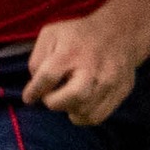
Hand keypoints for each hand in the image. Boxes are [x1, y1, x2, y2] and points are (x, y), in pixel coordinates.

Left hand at [24, 15, 139, 125]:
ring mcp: (110, 81)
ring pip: (84, 112)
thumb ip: (38, 59)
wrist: (120, 31)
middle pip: (73, 98)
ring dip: (69, 108)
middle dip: (54, 102)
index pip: (48, 77)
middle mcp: (93, 67)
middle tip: (51, 96)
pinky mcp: (121, 92)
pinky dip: (83, 114)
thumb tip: (36, 86)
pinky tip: (81, 102)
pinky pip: (96, 117)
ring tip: (68, 95)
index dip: (34, 91)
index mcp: (72, 51)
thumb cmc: (79, 35)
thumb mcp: (51, 34)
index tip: (29, 97)